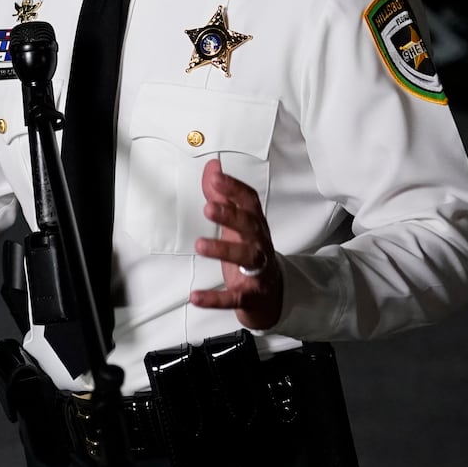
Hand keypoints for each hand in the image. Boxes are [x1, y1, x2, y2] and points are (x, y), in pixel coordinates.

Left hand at [189, 158, 282, 329]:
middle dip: (231, 216)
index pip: (249, 202)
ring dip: (223, 250)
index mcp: (255, 226)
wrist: (271, 297)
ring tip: (200, 245)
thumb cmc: (250, 253)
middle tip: (208, 208)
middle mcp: (259, 244)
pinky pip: (234, 297)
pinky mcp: (249, 295)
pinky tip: (196, 297)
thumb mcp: (236, 225)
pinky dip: (215, 298)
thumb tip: (212, 167)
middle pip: (250, 227)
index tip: (216, 178)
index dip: (234, 189)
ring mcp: (257, 270)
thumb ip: (221, 197)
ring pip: (246, 258)